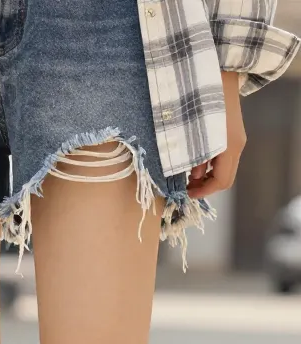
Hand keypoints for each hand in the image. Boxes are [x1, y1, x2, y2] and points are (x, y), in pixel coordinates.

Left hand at [187, 71, 246, 198]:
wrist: (219, 69)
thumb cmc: (200, 99)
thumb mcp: (192, 131)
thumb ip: (193, 156)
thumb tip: (192, 175)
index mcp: (230, 147)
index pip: (221, 182)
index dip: (203, 192)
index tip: (187, 193)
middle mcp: (236, 145)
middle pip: (224, 178)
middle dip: (205, 185)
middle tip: (186, 185)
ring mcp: (236, 138)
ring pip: (223, 167)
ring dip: (206, 174)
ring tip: (187, 172)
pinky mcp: (231, 132)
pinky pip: (222, 155)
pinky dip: (209, 162)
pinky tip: (194, 158)